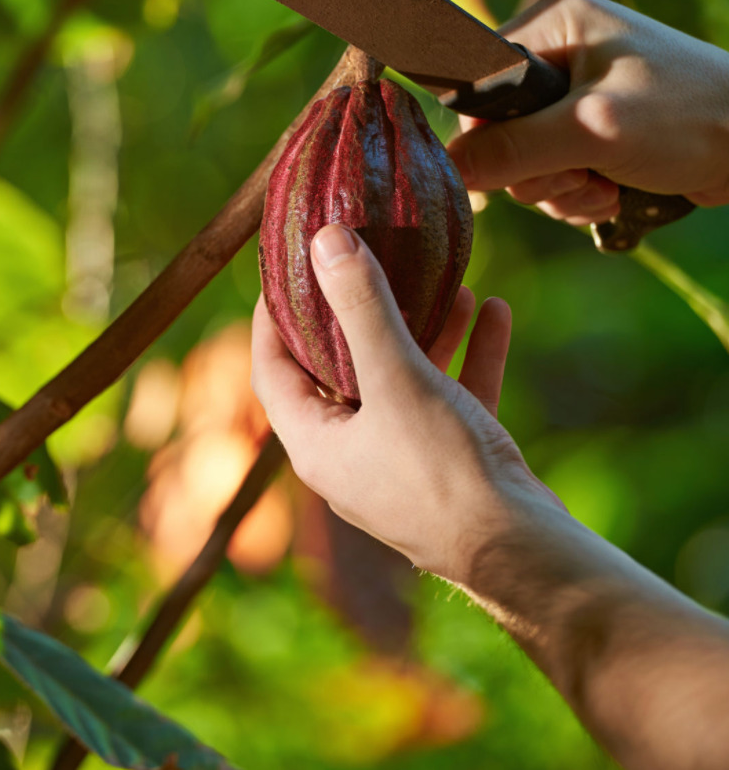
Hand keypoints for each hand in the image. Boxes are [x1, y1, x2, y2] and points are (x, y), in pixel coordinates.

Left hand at [250, 224, 562, 582]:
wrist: (525, 556)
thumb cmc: (444, 473)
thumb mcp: (398, 378)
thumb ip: (362, 308)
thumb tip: (325, 240)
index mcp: (316, 443)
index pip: (272, 368)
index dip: (272, 315)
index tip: (286, 267)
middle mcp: (350, 455)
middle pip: (340, 369)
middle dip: (359, 313)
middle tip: (367, 261)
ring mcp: (401, 462)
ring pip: (403, 381)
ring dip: (422, 330)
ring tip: (446, 280)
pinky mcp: (452, 465)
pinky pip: (451, 398)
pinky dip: (467, 357)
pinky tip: (493, 310)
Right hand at [447, 0, 728, 224]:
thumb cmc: (688, 117)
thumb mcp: (593, 130)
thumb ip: (513, 149)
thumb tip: (448, 169)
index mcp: (551, 22)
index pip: (477, 88)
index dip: (488, 138)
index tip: (529, 160)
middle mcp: (556, 51)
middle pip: (497, 133)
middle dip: (536, 171)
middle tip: (582, 174)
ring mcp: (572, 95)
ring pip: (522, 162)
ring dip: (558, 190)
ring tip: (604, 185)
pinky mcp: (589, 130)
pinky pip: (550, 174)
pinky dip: (574, 194)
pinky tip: (610, 192)